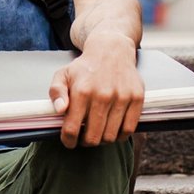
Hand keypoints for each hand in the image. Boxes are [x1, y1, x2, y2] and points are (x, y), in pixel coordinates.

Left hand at [49, 33, 143, 148]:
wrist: (111, 50)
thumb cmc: (84, 67)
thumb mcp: (62, 74)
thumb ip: (56, 92)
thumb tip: (60, 110)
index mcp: (81, 91)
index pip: (72, 128)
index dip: (68, 140)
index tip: (68, 142)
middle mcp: (102, 95)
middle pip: (93, 136)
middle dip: (85, 142)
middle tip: (83, 139)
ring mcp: (121, 98)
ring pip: (111, 136)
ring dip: (102, 141)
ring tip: (96, 135)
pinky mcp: (137, 99)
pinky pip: (129, 129)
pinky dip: (120, 136)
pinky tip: (112, 132)